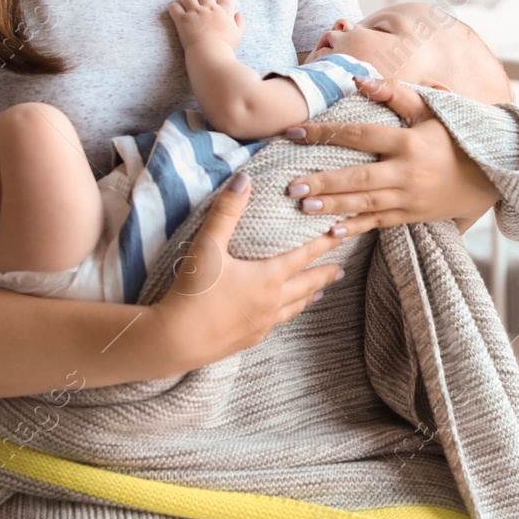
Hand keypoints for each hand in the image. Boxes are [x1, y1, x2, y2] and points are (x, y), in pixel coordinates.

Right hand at [151, 173, 344, 368]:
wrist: (177, 340)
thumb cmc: (193, 291)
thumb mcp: (208, 245)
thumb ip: (227, 211)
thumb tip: (244, 178)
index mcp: (268, 277)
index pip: (304, 256)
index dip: (323, 244)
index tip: (340, 235)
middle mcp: (272, 301)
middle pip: (306, 284)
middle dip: (324, 275)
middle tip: (340, 270)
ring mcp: (262, 323)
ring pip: (294, 307)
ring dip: (308, 297)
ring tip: (320, 293)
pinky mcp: (248, 339)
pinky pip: (275, 324)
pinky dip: (286, 315)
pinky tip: (281, 316)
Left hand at [168, 0, 244, 50]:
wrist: (211, 55)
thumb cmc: (225, 47)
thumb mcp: (238, 35)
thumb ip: (240, 23)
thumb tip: (238, 13)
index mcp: (224, 11)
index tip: (218, 6)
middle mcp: (209, 9)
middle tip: (199, 6)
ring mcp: (195, 13)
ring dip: (186, 0)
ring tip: (186, 7)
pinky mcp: (182, 20)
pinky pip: (174, 7)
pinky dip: (174, 8)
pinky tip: (177, 14)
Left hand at [281, 76, 498, 235]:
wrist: (493, 174)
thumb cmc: (456, 136)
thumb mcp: (432, 110)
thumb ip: (395, 92)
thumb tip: (359, 80)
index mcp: (410, 142)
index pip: (360, 135)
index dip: (326, 133)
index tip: (295, 132)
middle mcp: (408, 172)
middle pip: (359, 177)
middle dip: (324, 182)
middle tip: (292, 186)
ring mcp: (411, 197)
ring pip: (366, 203)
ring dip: (334, 206)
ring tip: (303, 206)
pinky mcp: (413, 215)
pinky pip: (380, 223)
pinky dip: (357, 227)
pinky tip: (332, 231)